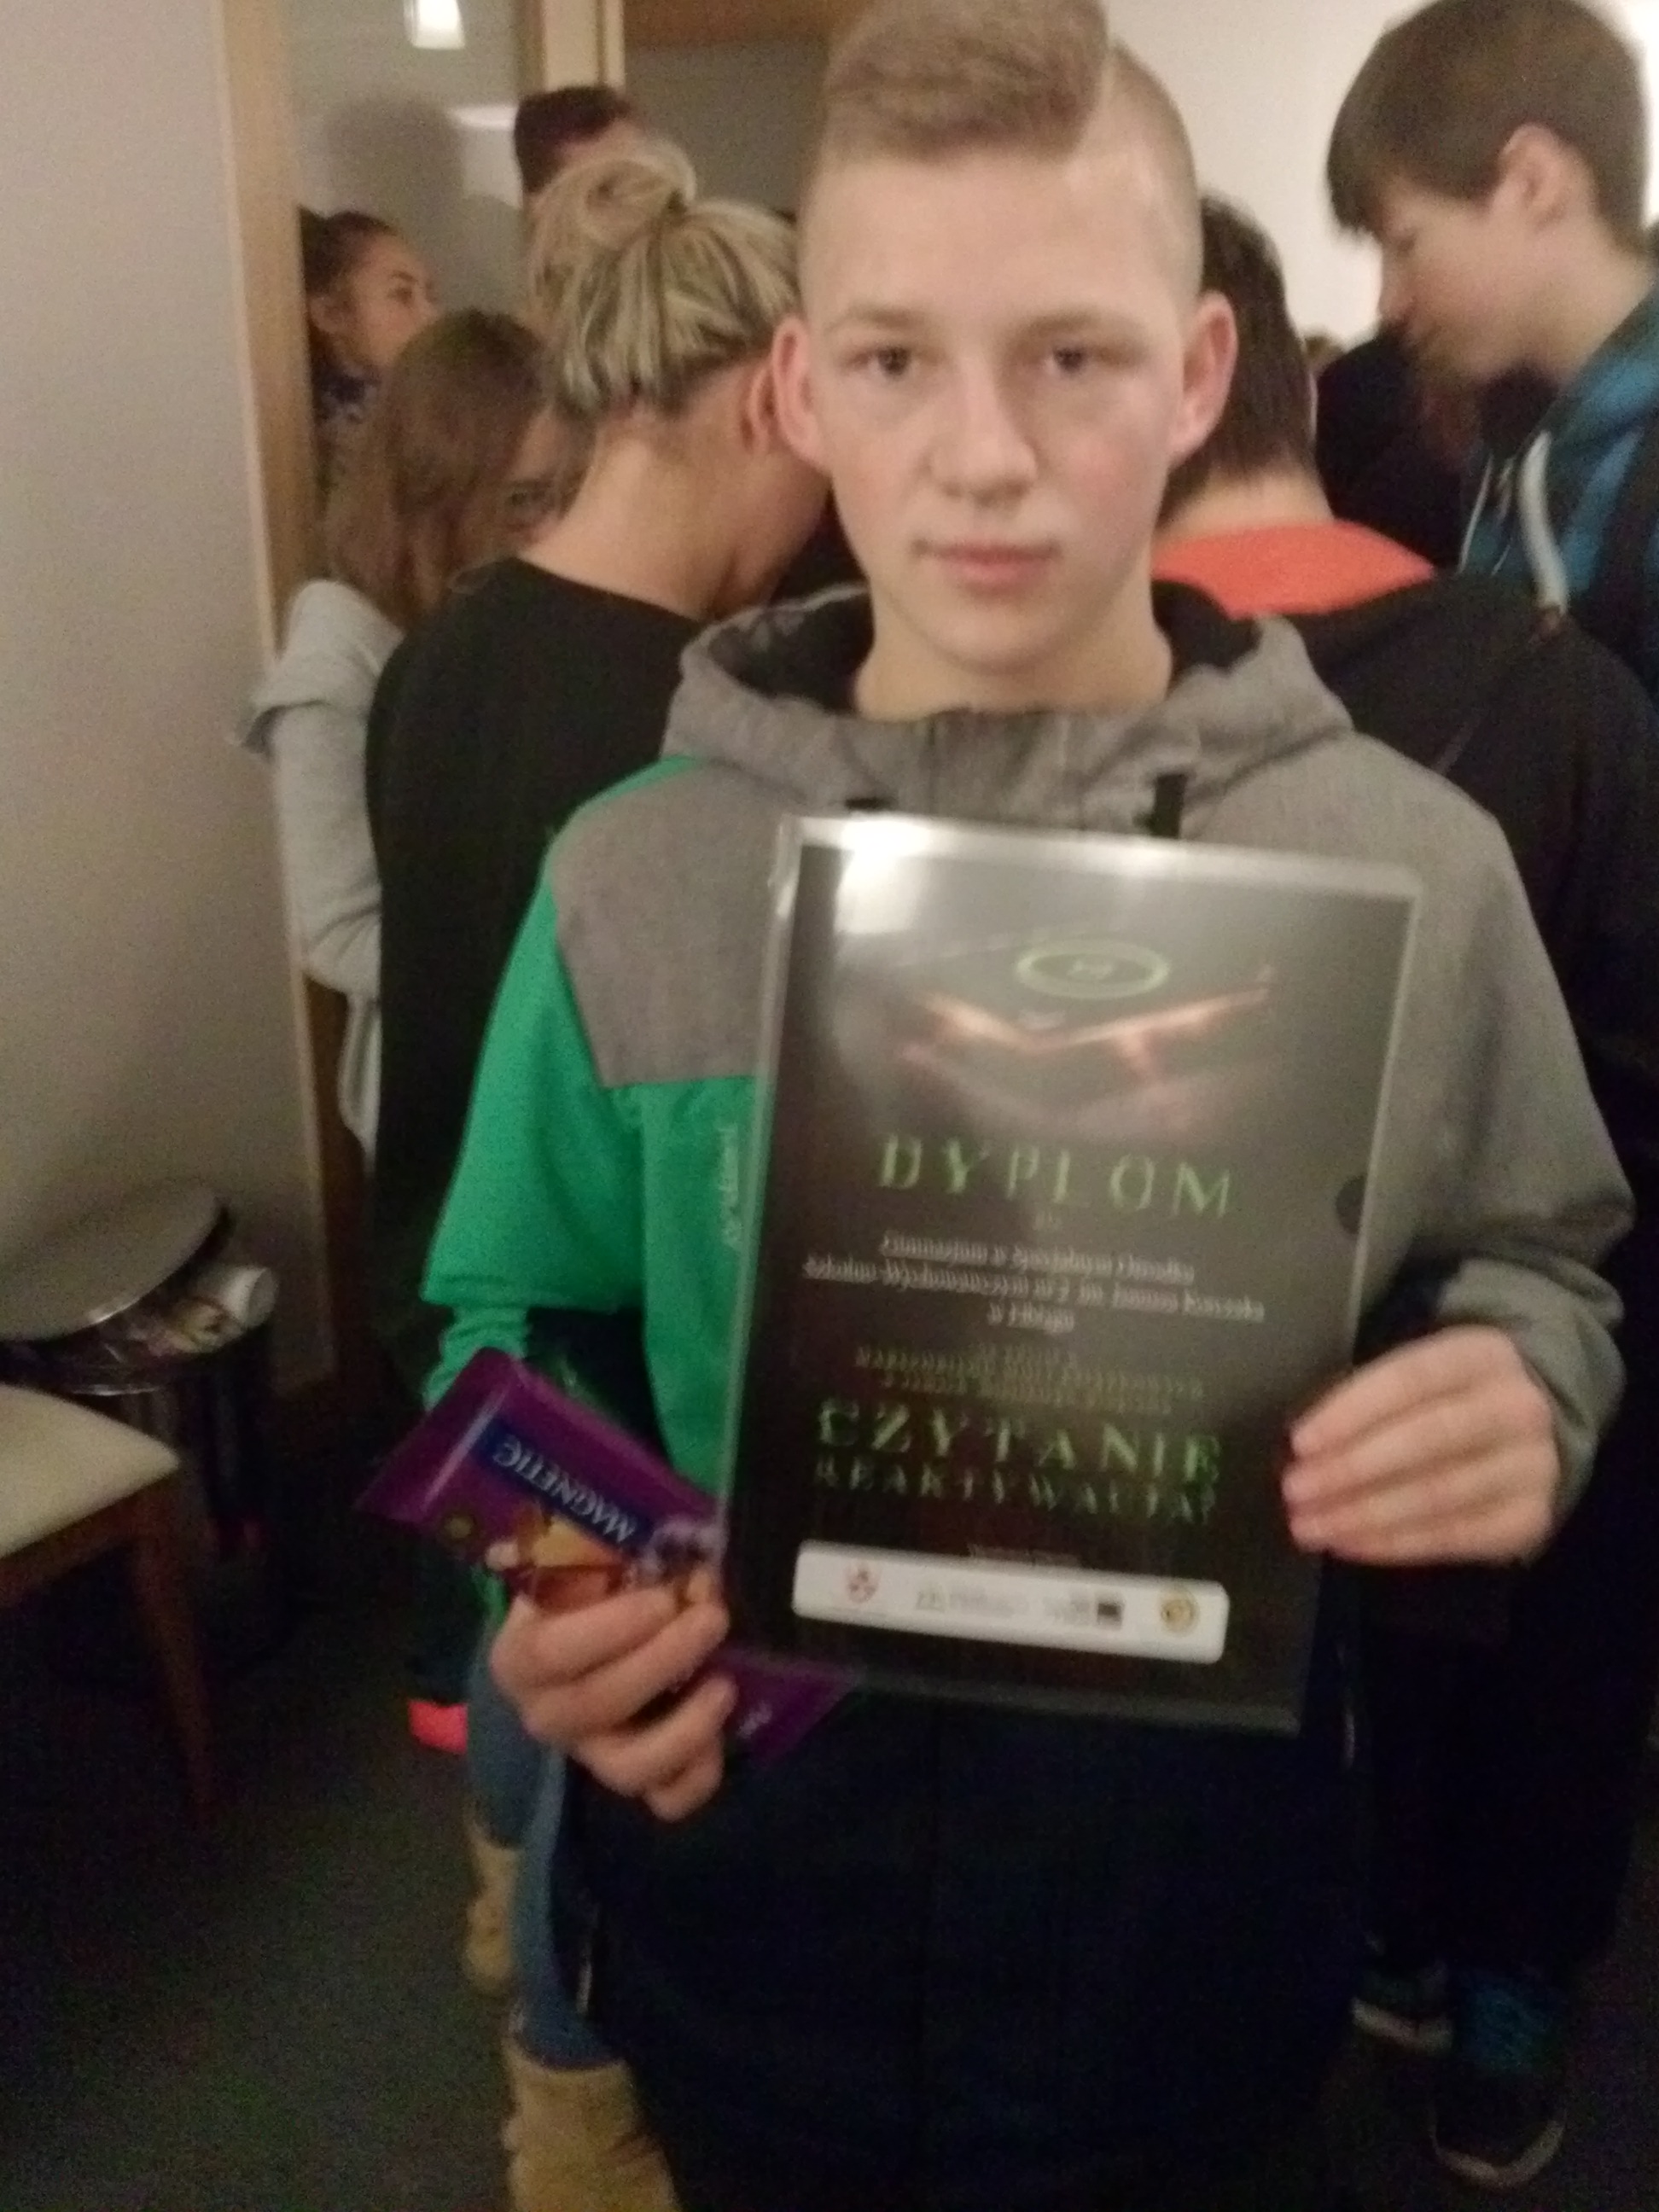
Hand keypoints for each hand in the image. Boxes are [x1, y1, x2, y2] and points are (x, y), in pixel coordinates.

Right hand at [490, 1584, 733, 1820]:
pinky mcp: (635, 1775)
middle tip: (713, 1618)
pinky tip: (721, 1729)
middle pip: (597, 1704)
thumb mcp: (585, 1560)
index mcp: (521, 1658)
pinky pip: (667, 1800)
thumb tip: (676, 1560)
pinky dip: (699, 1774)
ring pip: (629, 1769)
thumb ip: (614, 1555)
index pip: (551, 1653)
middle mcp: (547, 1714)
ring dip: (684, 1728)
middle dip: (663, 1660)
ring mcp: (592, 1753)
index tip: (663, 1599)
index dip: (610, 1629)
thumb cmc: (587, 1590)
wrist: (587, 1633)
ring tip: (724, 1684)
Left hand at [1282, 1326, 1558, 1564]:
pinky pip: (1455, 1537)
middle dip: (1352, 1468)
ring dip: (1364, 1514)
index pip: (1410, 1379)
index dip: (1352, 1411)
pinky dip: (1394, 1544)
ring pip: (1438, 1494)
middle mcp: (1516, 1408)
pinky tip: (1347, 1543)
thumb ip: (1368, 1397)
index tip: (1300, 1442)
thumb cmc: (1444, 1397)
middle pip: (1427, 1439)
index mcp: (1481, 1355)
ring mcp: (1530, 1467)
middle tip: (1295, 1491)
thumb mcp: (1417, 1373)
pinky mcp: (1528, 1519)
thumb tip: (1302, 1445)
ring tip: (1309, 1525)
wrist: (1526, 1431)